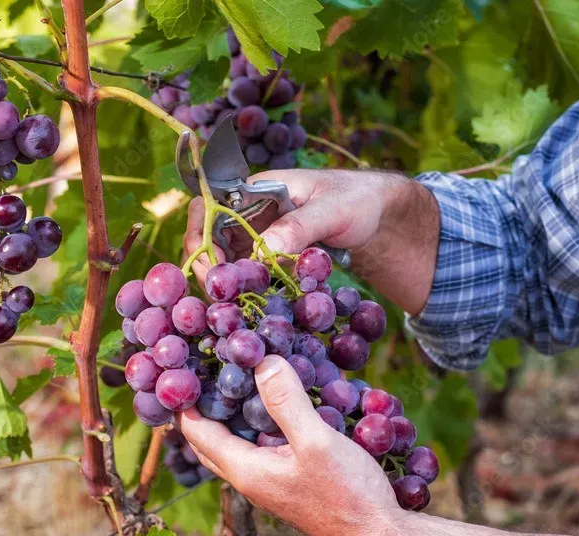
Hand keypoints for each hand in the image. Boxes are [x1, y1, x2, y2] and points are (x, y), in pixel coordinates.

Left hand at [176, 355, 398, 535]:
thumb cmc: (348, 495)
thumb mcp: (316, 442)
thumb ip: (286, 402)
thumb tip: (261, 361)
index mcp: (245, 470)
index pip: (196, 432)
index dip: (184, 399)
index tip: (181, 364)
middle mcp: (251, 479)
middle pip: (210, 440)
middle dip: (202, 406)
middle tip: (204, 369)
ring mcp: (272, 483)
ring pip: (239, 443)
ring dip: (234, 413)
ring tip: (240, 375)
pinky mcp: (293, 483)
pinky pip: (266, 447)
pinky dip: (263, 423)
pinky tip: (285, 402)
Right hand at [183, 169, 393, 282]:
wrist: (377, 214)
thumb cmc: (357, 199)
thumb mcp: (332, 210)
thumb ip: (299, 227)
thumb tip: (263, 251)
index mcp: (257, 189)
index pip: (209, 207)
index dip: (202, 235)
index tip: (213, 267)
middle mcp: (249, 211)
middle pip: (208, 237)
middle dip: (208, 266)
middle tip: (221, 295)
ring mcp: (257, 234)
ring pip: (224, 258)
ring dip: (225, 280)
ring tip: (234, 304)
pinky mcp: (268, 254)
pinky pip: (246, 271)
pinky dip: (245, 287)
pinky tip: (253, 303)